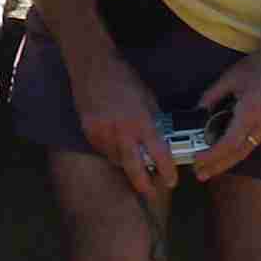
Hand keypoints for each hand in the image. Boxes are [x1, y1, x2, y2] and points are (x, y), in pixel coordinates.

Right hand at [68, 44, 170, 199]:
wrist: (92, 67)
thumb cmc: (125, 79)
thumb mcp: (148, 99)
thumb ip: (153, 122)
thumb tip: (160, 141)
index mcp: (141, 121)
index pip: (158, 154)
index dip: (167, 171)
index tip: (172, 181)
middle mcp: (121, 130)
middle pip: (133, 167)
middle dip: (143, 184)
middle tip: (151, 193)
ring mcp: (101, 132)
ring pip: (116, 160)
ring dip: (126, 164)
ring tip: (133, 161)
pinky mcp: (88, 131)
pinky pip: (102, 150)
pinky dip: (111, 151)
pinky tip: (116, 143)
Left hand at [191, 36, 260, 182]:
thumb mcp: (230, 77)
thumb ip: (212, 96)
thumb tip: (198, 111)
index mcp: (252, 113)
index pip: (229, 144)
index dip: (212, 157)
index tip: (197, 163)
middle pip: (240, 153)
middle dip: (219, 166)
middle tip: (201, 174)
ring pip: (251, 147)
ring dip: (231, 155)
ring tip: (211, 162)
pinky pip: (260, 138)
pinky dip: (245, 142)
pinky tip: (231, 144)